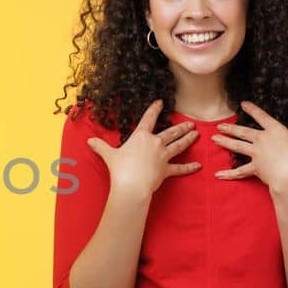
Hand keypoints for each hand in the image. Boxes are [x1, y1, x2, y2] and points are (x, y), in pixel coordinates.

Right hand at [86, 99, 201, 197]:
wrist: (131, 185)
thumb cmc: (120, 169)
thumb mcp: (108, 155)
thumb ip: (100, 147)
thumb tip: (89, 141)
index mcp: (141, 137)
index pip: (148, 119)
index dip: (154, 109)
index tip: (160, 102)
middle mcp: (155, 143)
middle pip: (171, 132)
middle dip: (182, 127)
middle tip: (191, 123)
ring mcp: (163, 156)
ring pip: (179, 145)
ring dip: (188, 140)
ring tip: (196, 134)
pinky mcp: (167, 170)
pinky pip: (180, 168)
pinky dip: (189, 167)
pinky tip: (198, 165)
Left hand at [210, 100, 287, 191]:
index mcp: (276, 131)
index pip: (262, 117)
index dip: (253, 110)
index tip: (243, 104)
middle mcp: (262, 140)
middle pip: (243, 132)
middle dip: (231, 128)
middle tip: (219, 126)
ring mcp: (256, 154)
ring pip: (237, 146)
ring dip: (225, 143)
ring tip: (214, 139)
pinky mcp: (254, 168)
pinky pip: (239, 171)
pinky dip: (228, 174)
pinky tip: (217, 175)